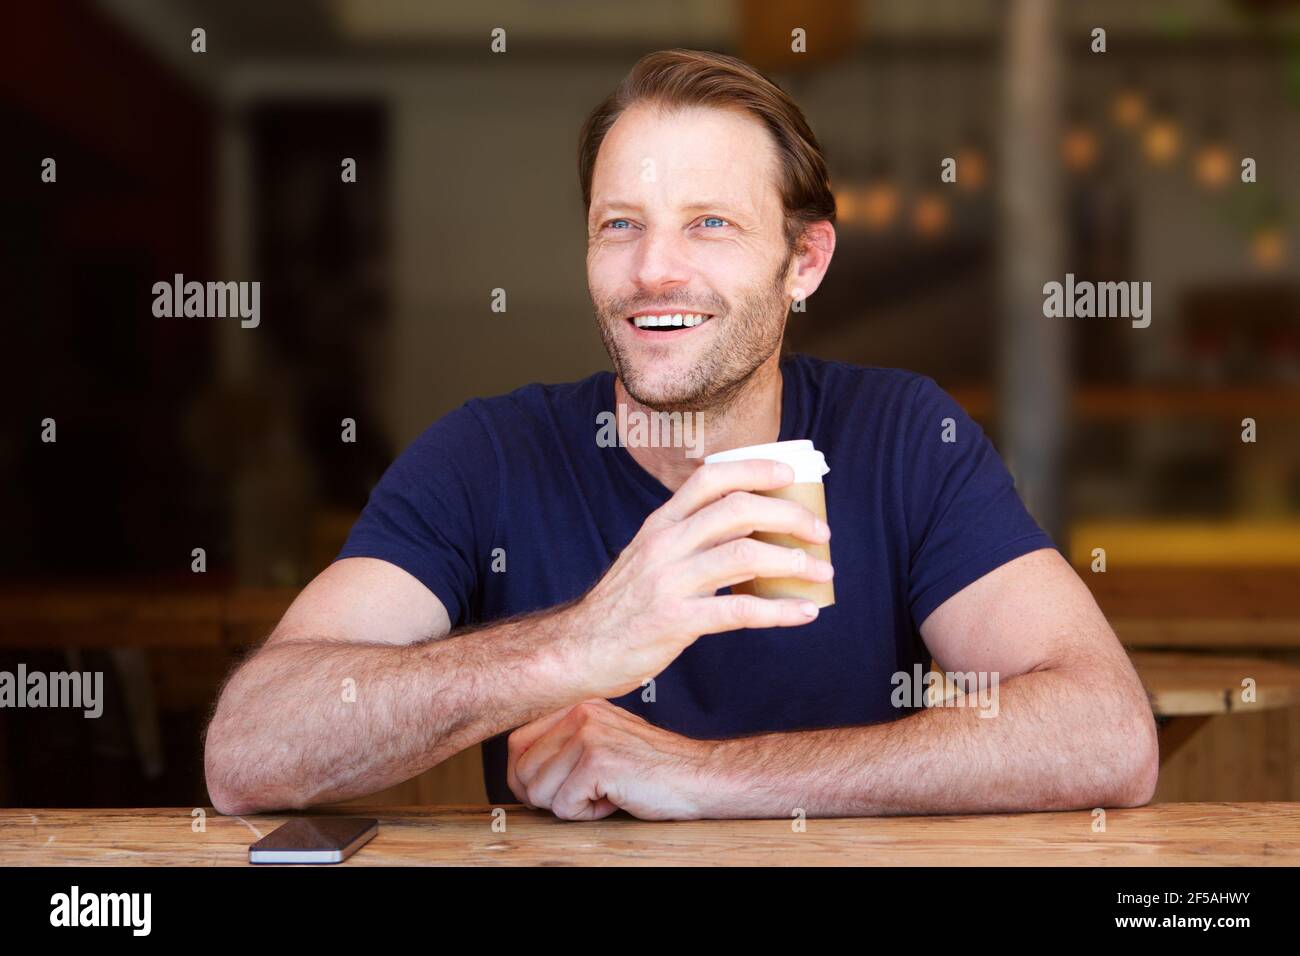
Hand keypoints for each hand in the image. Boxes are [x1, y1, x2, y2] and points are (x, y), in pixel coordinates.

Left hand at [507, 698, 718, 820]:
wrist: (699, 777)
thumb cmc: (652, 768)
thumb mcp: (603, 741)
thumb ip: (565, 745)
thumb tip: (518, 771)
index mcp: (578, 705)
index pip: (517, 742)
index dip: (524, 776)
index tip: (548, 790)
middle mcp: (580, 713)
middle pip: (522, 769)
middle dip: (545, 796)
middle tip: (582, 795)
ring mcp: (589, 734)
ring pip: (538, 790)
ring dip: (569, 806)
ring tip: (602, 794)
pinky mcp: (598, 761)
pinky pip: (563, 806)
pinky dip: (586, 815)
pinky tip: (614, 800)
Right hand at [573, 459, 832, 697]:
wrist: (580, 649)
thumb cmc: (624, 605)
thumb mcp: (649, 557)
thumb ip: (689, 539)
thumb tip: (749, 531)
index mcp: (660, 524)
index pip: (710, 477)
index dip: (755, 469)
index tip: (790, 475)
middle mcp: (664, 544)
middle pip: (737, 509)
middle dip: (788, 515)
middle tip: (820, 531)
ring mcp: (668, 582)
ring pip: (744, 555)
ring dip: (793, 561)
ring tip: (822, 570)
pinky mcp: (675, 621)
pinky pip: (739, 612)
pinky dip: (780, 611)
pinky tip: (804, 613)